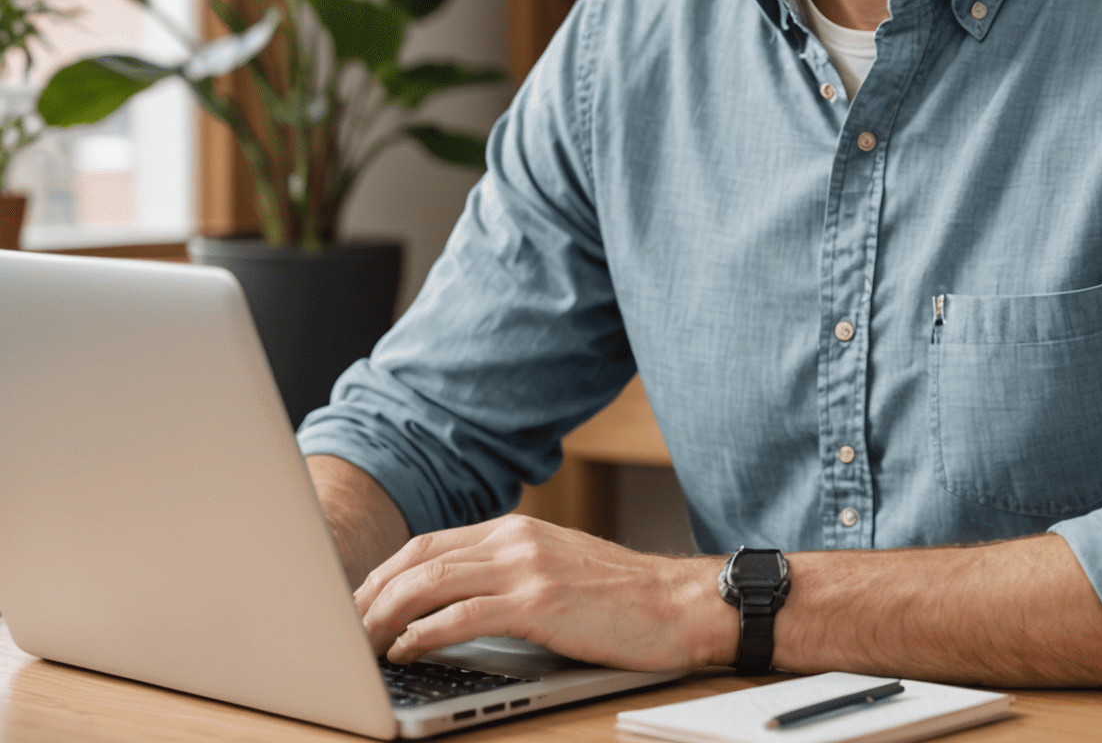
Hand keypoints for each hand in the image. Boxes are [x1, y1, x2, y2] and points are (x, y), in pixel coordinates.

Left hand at [354, 513, 737, 672]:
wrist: (678, 602)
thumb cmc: (623, 597)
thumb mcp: (558, 568)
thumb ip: (509, 574)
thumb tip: (454, 606)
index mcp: (517, 530)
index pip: (430, 544)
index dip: (385, 573)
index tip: (357, 603)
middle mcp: (516, 539)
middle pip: (420, 559)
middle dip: (372, 594)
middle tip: (343, 629)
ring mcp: (526, 567)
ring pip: (431, 583)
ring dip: (384, 615)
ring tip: (359, 644)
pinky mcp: (539, 603)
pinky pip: (463, 615)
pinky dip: (423, 633)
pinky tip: (405, 651)